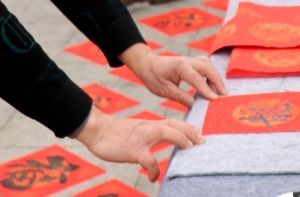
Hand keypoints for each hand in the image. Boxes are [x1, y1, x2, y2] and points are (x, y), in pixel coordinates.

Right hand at [74, 107, 201, 180]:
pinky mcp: (133, 150)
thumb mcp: (138, 131)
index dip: (188, 127)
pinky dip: (154, 170)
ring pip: (165, 132)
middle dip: (190, 131)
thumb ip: (151, 134)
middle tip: (202, 140)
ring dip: (179, 138)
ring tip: (188, 148)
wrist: (97, 130)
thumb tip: (163, 139)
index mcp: (151, 125)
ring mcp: (142, 138)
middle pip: (174, 124)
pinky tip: (153, 178)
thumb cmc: (117, 133)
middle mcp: (149, 129)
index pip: (174, 122)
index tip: (200, 134)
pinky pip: (148, 160)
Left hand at [124, 43, 227, 107]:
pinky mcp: (191, 62)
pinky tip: (211, 84)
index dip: (207, 90)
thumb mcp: (165, 90)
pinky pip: (205, 65)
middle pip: (208, 68)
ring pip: (208, 64)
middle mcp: (187, 61)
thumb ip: (181, 97)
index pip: (198, 79)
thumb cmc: (154, 77)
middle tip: (224, 94)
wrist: (147, 64)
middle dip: (217, 81)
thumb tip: (195, 105)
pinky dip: (211, 73)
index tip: (215, 99)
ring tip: (219, 90)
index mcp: (180, 67)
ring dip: (215, 76)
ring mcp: (190, 60)